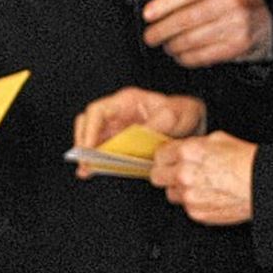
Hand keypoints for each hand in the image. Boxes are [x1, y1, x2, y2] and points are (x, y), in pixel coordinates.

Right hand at [71, 88, 204, 176]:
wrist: (189, 121)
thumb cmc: (180, 113)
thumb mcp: (174, 115)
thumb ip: (158, 122)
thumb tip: (142, 132)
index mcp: (126, 101)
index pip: (97, 111)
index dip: (89, 129)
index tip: (90, 146)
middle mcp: (117, 113)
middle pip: (88, 123)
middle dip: (83, 142)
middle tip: (85, 160)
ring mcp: (117, 127)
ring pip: (93, 138)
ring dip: (88, 154)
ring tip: (86, 170)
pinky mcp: (120, 142)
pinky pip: (104, 150)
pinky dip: (98, 160)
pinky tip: (93, 171)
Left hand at [142, 0, 272, 65]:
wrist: (268, 19)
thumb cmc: (237, 0)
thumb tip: (160, 8)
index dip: (163, 5)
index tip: (148, 15)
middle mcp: (231, 2)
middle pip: (186, 19)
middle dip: (162, 30)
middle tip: (151, 36)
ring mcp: (235, 25)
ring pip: (192, 39)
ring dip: (173, 46)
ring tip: (166, 45)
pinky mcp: (237, 46)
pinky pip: (204, 55)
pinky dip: (187, 58)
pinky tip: (180, 55)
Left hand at [150, 131, 256, 223]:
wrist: (262, 184)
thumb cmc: (246, 161)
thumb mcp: (218, 139)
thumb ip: (194, 144)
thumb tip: (184, 148)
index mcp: (187, 152)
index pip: (159, 155)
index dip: (165, 157)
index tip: (169, 159)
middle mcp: (184, 174)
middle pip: (157, 176)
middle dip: (166, 173)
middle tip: (177, 172)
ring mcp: (188, 196)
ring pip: (171, 193)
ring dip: (180, 189)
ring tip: (199, 184)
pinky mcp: (196, 213)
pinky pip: (186, 207)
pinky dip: (194, 202)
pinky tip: (209, 194)